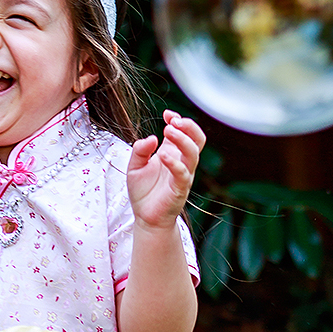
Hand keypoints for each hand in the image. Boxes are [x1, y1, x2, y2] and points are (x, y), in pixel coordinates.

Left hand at [126, 110, 205, 229]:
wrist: (146, 217)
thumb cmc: (142, 191)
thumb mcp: (134, 165)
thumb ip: (140, 149)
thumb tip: (152, 138)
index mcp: (171, 153)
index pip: (185, 131)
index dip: (179, 119)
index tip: (167, 114)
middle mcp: (181, 162)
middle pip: (197, 138)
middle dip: (189, 126)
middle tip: (173, 121)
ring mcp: (182, 175)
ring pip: (193, 153)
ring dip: (183, 139)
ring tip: (168, 130)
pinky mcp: (180, 189)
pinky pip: (183, 174)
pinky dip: (175, 163)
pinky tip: (163, 156)